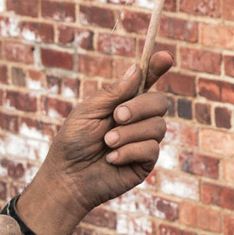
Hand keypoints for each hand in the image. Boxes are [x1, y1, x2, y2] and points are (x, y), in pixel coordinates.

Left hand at [15, 50, 176, 234]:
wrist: (68, 178)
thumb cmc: (73, 143)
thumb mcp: (88, 111)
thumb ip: (114, 93)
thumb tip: (137, 68)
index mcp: (124, 102)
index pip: (147, 81)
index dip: (158, 67)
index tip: (165, 56)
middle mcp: (138, 120)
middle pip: (160, 102)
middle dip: (139, 107)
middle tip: (116, 116)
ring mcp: (144, 140)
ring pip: (158, 127)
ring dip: (129, 133)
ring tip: (107, 143)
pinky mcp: (146, 162)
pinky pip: (151, 149)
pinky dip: (129, 151)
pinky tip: (112, 158)